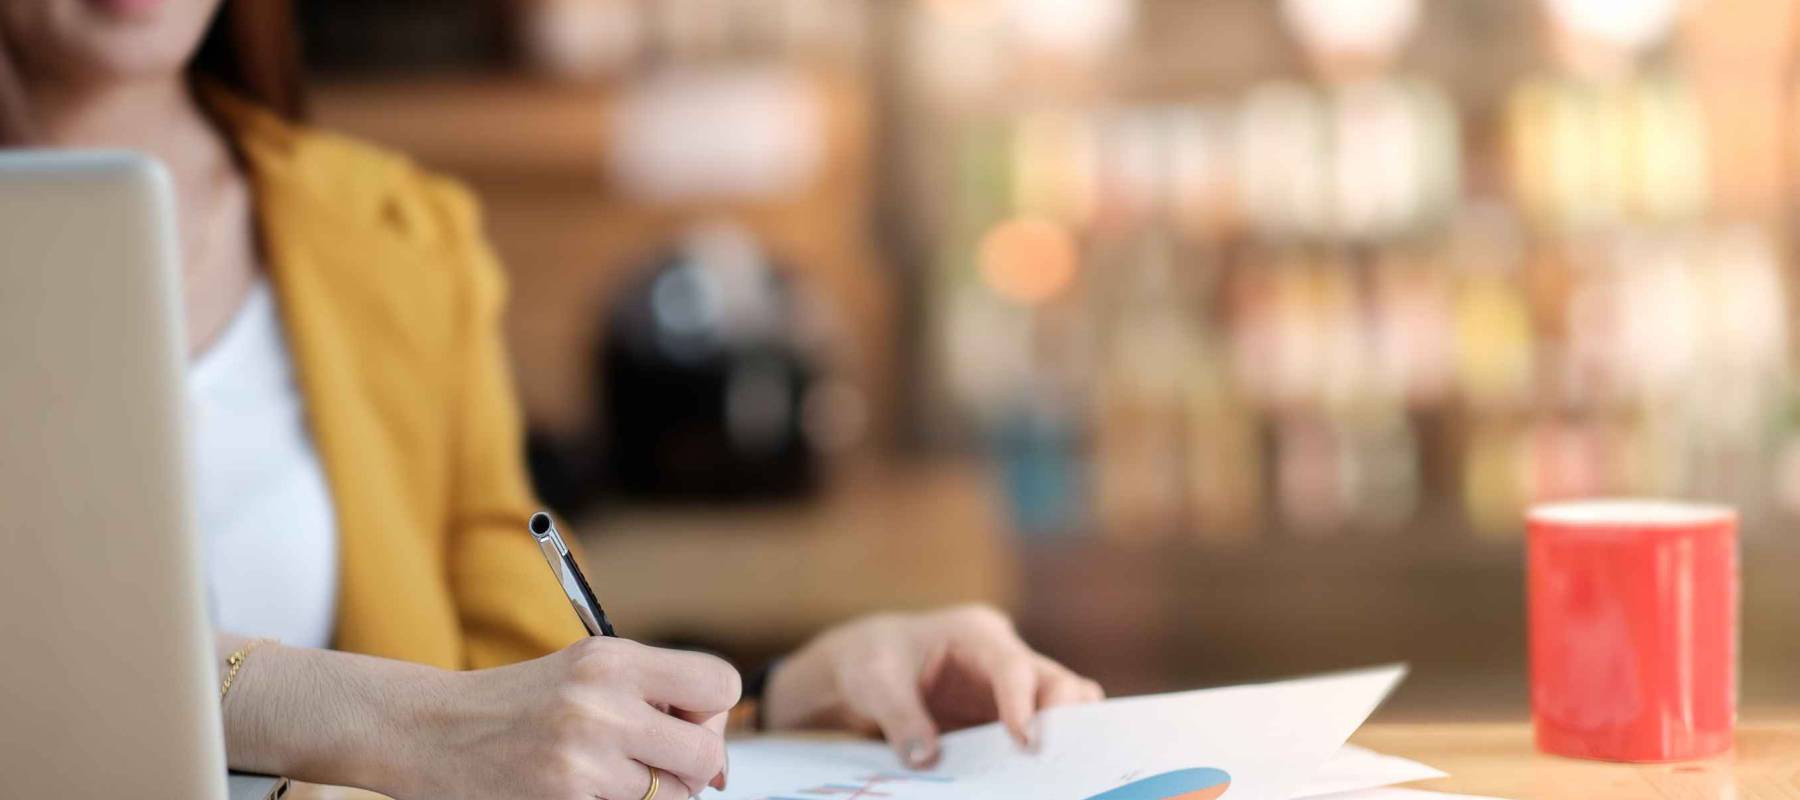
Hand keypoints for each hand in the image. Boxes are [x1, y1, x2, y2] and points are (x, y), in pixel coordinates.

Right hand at [396, 637, 739, 799]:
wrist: (428, 731)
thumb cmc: (516, 704)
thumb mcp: (585, 670)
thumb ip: (653, 691)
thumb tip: (719, 751)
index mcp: (613, 659)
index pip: (721, 684)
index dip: (713, 712)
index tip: (688, 724)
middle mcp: (602, 704)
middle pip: (707, 754)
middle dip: (693, 767)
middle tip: (660, 765)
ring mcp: (582, 760)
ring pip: (673, 798)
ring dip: (652, 796)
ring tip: (608, 776)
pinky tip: (579, 791)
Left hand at [761, 604, 1102, 767]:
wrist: (862, 669)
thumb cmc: (869, 661)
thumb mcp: (873, 683)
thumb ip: (899, 718)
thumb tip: (927, 760)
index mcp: (975, 633)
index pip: (1013, 665)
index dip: (1022, 702)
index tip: (1025, 740)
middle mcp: (1003, 657)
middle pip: (1057, 682)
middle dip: (1066, 717)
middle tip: (1059, 760)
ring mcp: (1009, 691)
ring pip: (1062, 708)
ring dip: (1064, 738)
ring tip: (1058, 774)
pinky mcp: (1003, 720)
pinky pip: (1038, 736)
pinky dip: (1043, 757)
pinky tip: (1034, 781)